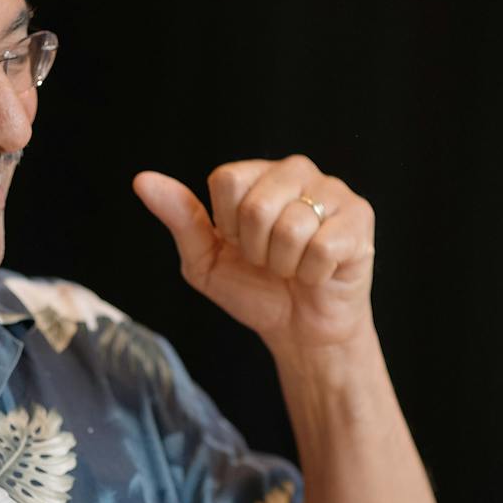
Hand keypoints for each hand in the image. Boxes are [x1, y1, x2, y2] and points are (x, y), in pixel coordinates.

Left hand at [134, 155, 375, 350]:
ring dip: (285, 266)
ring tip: (294, 268)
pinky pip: (322, 248)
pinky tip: (319, 273)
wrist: (300, 332)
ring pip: (290, 228)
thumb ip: (179, 219)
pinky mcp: (360, 219)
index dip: (227, 226)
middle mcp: (297, 170)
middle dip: (256, 250)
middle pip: (257, 205)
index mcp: (257, 173)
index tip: (241, 245)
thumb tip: (142, 180)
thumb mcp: (205, 260)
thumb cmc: (255, 290)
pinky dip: (312, 274)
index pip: (227, 180)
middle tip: (270, 262)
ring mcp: (333, 191)